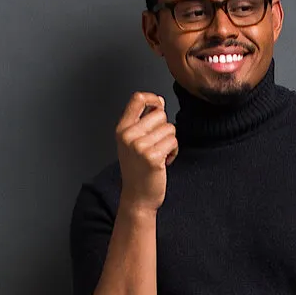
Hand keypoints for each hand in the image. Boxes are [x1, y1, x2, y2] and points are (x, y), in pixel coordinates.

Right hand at [115, 92, 177, 214]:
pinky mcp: (152, 157)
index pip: (137, 99)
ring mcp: (139, 147)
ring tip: (159, 154)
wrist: (138, 196)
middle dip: (164, 128)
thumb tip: (159, 102)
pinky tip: (164, 161)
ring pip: (170, 129)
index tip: (159, 104)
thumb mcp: (131, 142)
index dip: (153, 98)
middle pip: (160, 114)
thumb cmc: (137, 169)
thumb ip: (142, 121)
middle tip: (156, 144)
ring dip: (170, 142)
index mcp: (122, 129)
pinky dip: (173, 152)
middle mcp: (128, 136)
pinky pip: (173, 142)